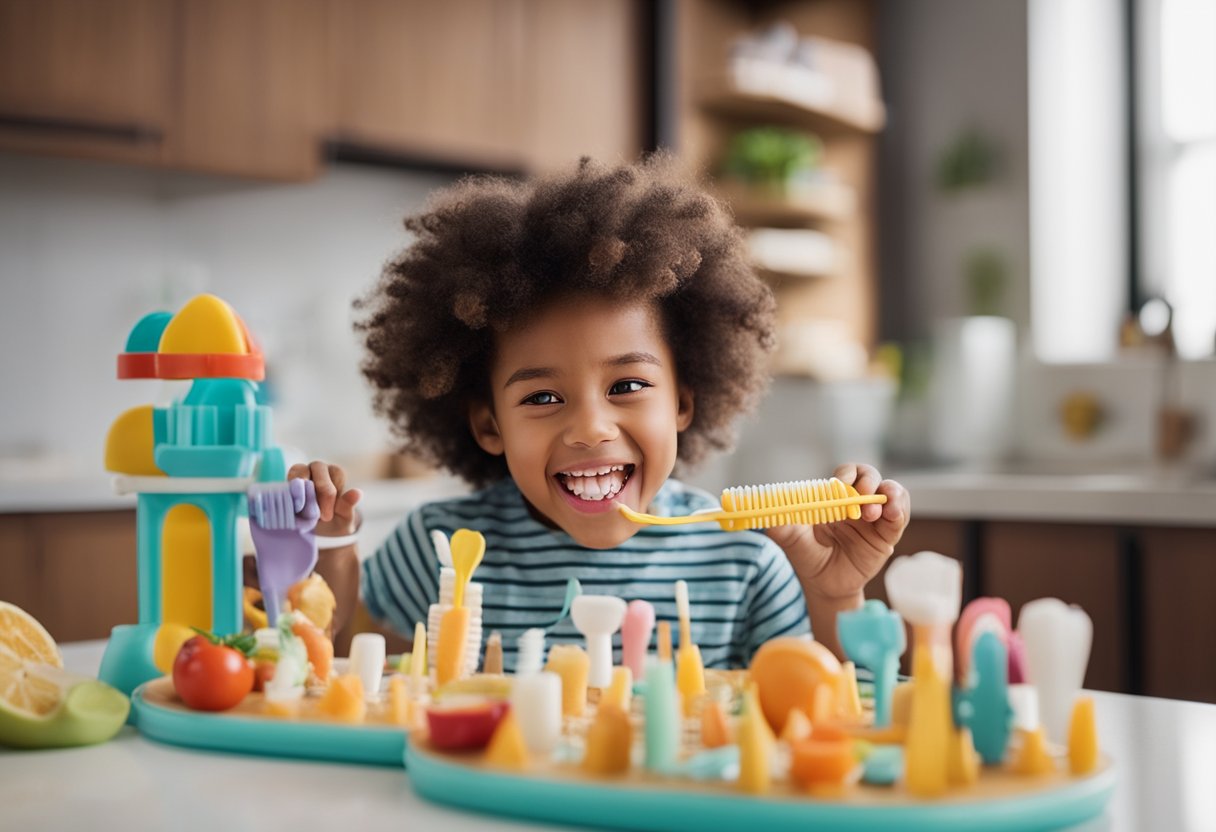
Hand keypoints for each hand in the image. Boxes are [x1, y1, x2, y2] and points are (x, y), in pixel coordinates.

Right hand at [287, 461, 362, 536]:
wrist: (317, 533)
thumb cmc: (333, 522)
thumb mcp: (344, 520)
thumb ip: (348, 507)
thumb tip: (357, 493)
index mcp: (336, 476)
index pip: (336, 473)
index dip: (331, 492)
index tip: (327, 516)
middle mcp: (319, 470)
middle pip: (318, 467)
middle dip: (319, 489)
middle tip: (317, 514)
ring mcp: (302, 475)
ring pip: (299, 470)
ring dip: (300, 487)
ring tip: (301, 508)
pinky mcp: (287, 485)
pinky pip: (286, 482)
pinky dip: (288, 493)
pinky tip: (291, 508)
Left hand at [764, 463, 909, 603]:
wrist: (824, 586)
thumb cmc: (807, 557)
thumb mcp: (791, 539)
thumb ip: (779, 524)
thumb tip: (762, 511)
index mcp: (834, 497)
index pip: (846, 473)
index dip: (846, 474)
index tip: (840, 484)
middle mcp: (856, 502)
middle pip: (870, 476)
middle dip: (868, 480)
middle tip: (860, 494)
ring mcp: (874, 518)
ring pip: (891, 492)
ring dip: (887, 494)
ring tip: (874, 509)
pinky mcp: (887, 535)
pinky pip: (899, 517)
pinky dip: (899, 510)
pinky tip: (890, 513)